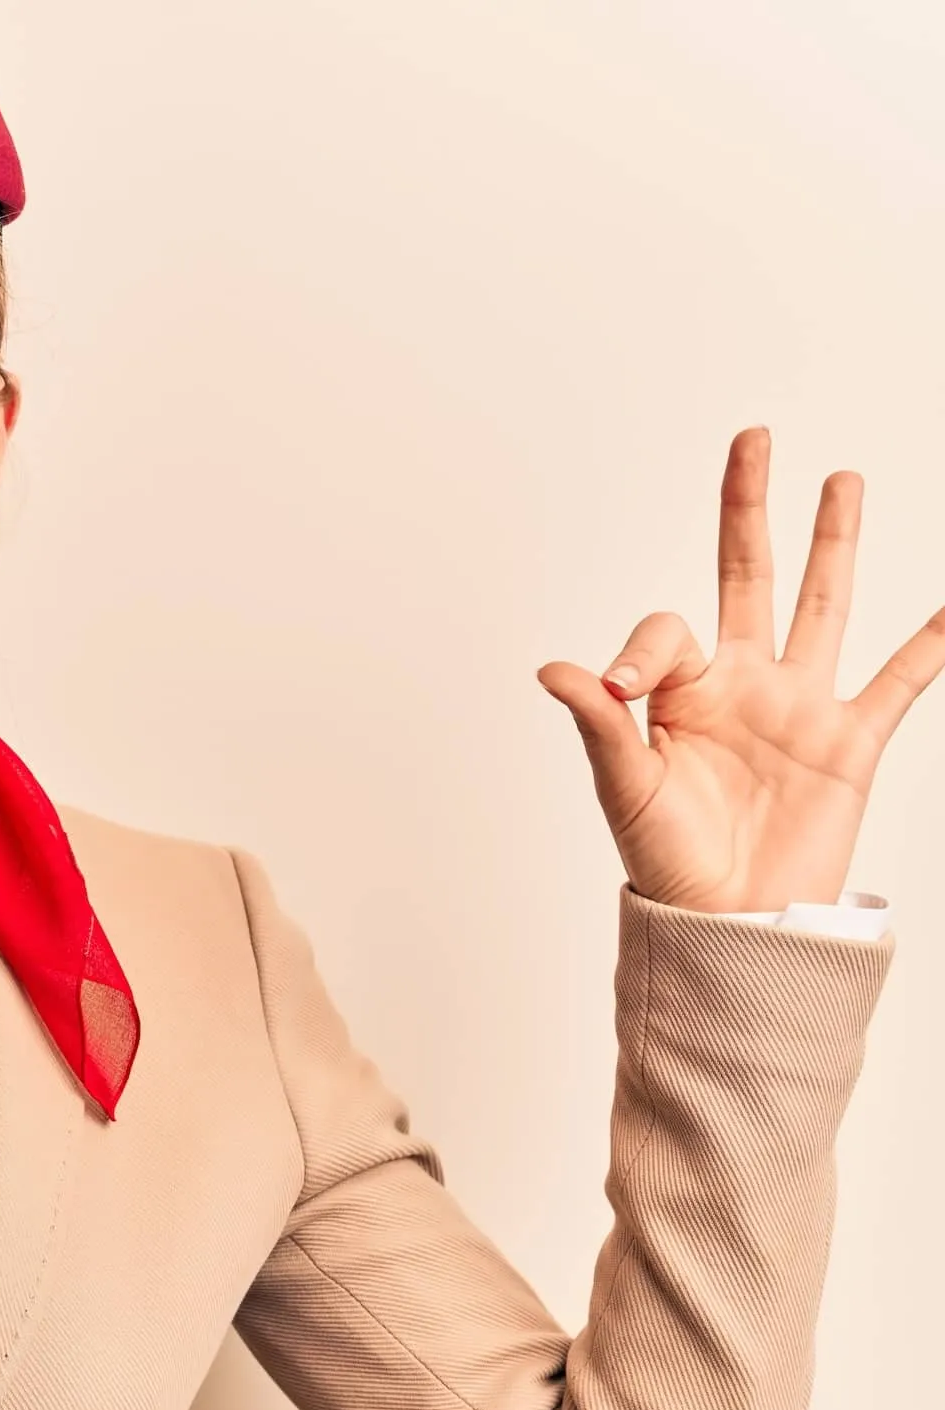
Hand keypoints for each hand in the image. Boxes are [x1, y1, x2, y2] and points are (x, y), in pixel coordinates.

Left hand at [537, 427, 942, 913]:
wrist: (726, 922)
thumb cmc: (662, 859)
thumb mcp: (622, 784)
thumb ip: (600, 721)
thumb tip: (552, 668)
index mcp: (679, 691)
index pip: (668, 630)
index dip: (643, 647)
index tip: (621, 686)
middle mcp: (740, 684)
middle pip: (748, 574)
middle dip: (749, 508)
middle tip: (753, 437)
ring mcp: (799, 706)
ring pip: (823, 604)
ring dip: (832, 542)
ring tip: (841, 479)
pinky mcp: (851, 742)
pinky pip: (901, 680)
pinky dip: (933, 641)